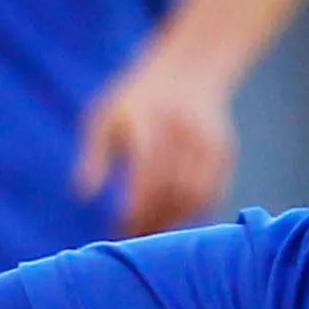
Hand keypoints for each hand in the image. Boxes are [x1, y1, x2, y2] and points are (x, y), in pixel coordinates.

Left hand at [74, 53, 234, 235]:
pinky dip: (195, 213)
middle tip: (132, 237)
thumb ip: (94, 156)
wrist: (187, 71)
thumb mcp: (104, 118)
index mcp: (148, 119)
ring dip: (174, 221)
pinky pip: (213, 192)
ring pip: (195, 194)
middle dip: (152, 218)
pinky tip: (174, 222)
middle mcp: (181, 130)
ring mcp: (207, 141)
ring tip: (150, 233)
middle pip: (171, 188)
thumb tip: (83, 196)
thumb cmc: (134, 101)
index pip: (146, 170)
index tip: (119, 225)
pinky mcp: (224, 151)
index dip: (136, 203)